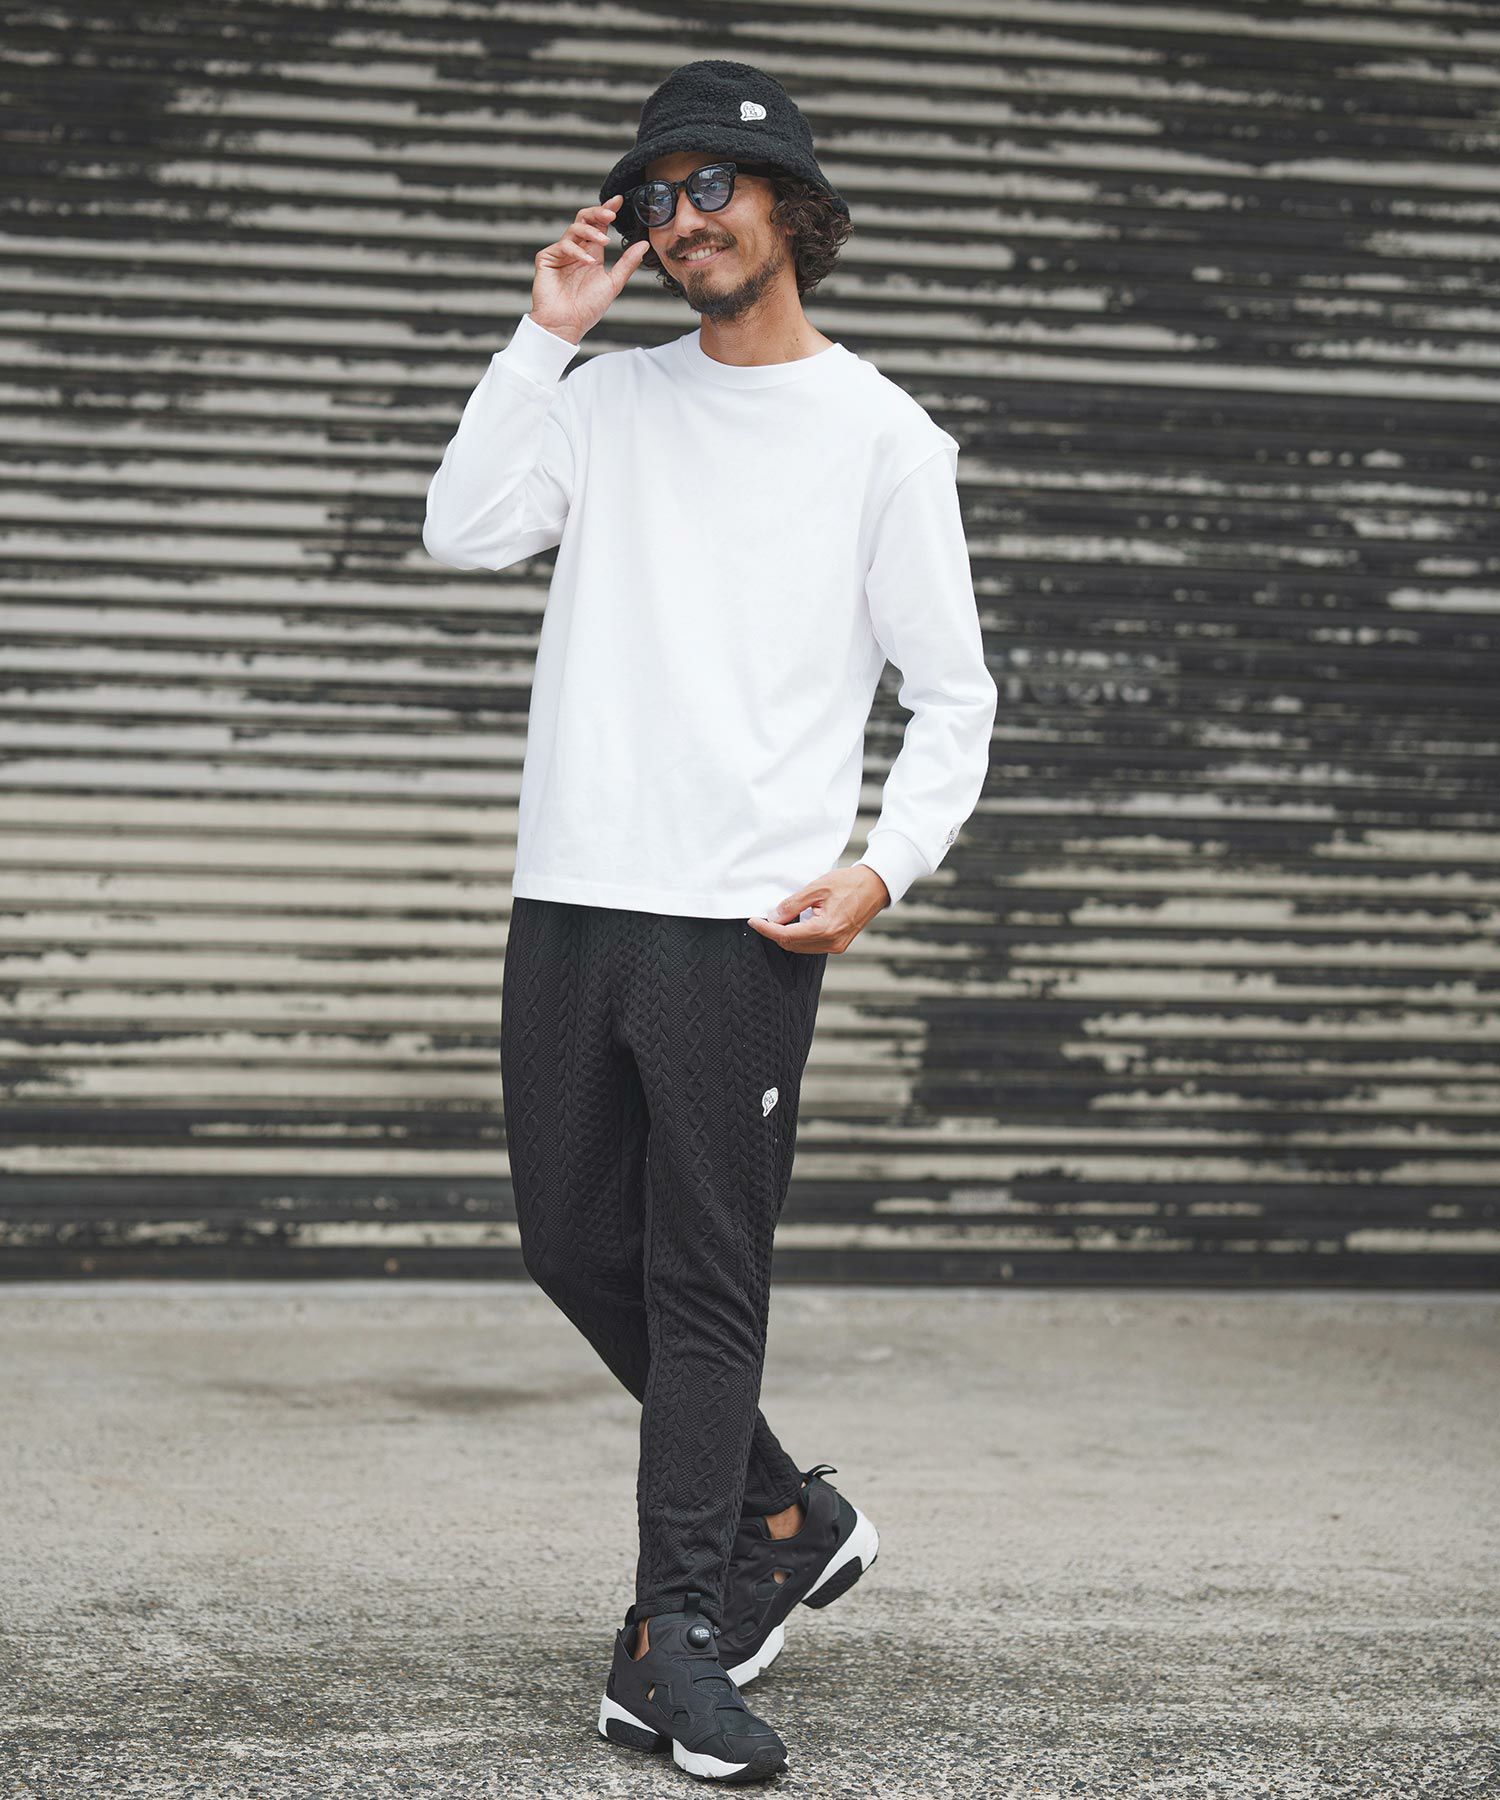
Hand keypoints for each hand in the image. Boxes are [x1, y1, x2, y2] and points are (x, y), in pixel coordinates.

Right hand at [528, 195, 650, 344]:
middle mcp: (576, 250)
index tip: (619, 200)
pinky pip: (563, 245)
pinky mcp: (546, 258)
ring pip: (574, 228)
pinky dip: (577, 251)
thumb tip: (644, 244)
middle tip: (611, 213)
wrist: (567, 325)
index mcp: (591, 254)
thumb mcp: (613, 283)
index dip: (607, 211)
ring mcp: (560, 253)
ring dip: (591, 231)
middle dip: (598, 212)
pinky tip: (587, 261)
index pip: (599, 225)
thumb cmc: (587, 308)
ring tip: (604, 241)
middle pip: (584, 219)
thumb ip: (627, 263)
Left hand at [747, 866, 889, 953]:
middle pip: (792, 944)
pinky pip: (812, 946)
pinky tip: (794, 925)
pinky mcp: (839, 944)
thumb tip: (773, 917)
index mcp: (825, 929)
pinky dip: (799, 938)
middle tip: (763, 919)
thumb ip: (793, 904)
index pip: (786, 935)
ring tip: (777, 921)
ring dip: (786, 936)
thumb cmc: (850, 883)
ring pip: (801, 948)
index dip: (766, 929)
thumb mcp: (817, 888)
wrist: (875, 886)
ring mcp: (836, 946)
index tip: (753, 922)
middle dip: (775, 933)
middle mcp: (831, 943)